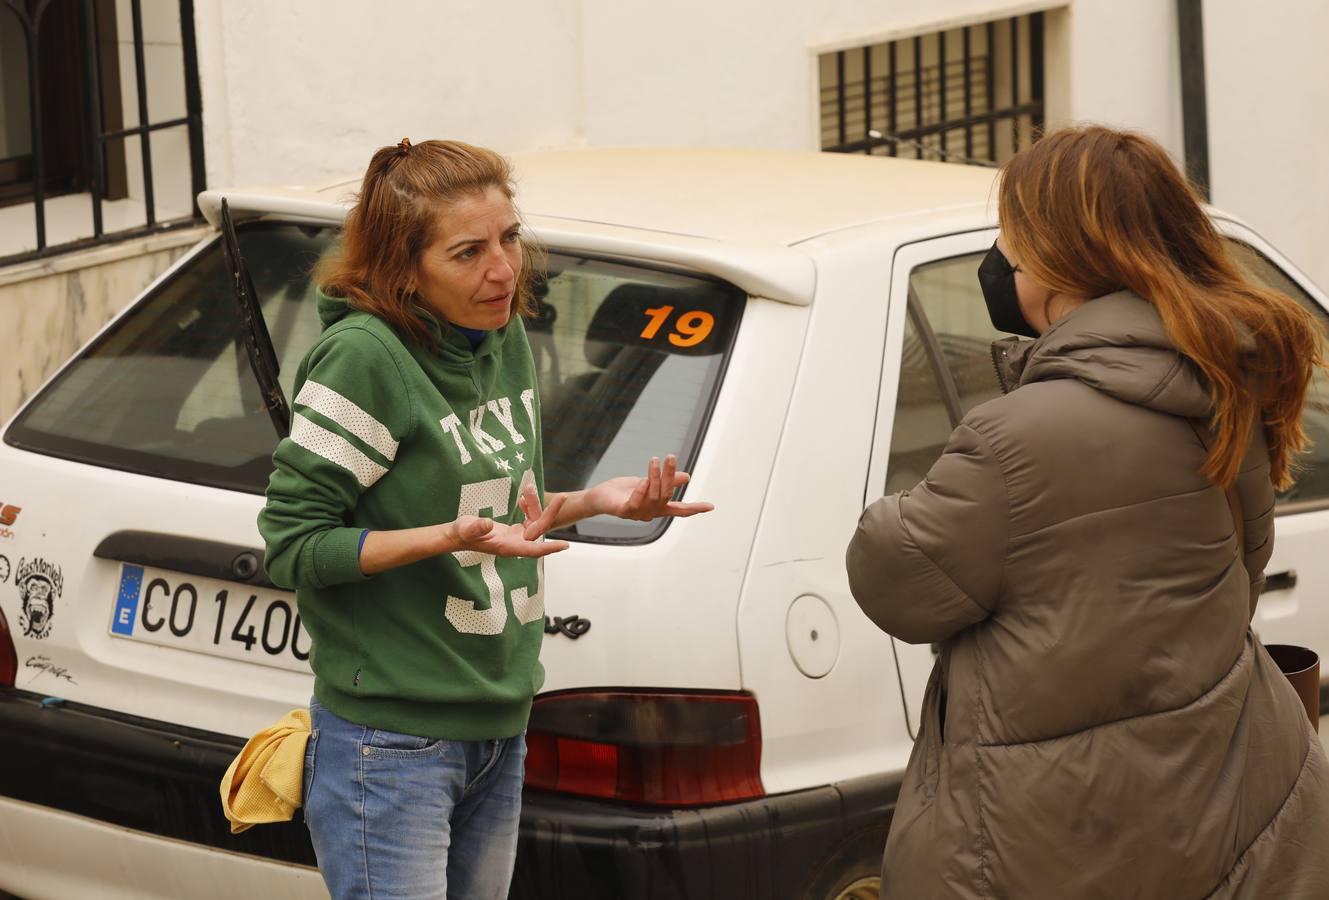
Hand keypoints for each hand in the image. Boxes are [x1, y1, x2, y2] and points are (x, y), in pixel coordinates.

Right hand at [449, 484, 569, 557]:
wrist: (457, 534)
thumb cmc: (461, 533)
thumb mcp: (467, 529)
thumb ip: (477, 527)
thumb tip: (488, 523)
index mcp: (508, 547)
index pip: (533, 550)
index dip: (550, 548)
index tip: (566, 545)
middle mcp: (516, 544)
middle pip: (540, 530)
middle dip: (551, 513)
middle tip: (562, 496)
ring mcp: (516, 538)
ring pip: (535, 522)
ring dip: (535, 505)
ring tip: (528, 488)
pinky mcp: (514, 532)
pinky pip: (529, 520)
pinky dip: (529, 508)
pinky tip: (523, 498)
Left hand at [585, 454, 714, 521]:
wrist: (599, 497)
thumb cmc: (624, 490)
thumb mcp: (648, 481)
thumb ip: (666, 481)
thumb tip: (687, 477)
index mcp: (658, 507)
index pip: (680, 509)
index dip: (695, 508)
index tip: (711, 507)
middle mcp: (650, 513)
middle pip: (666, 495)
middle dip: (670, 476)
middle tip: (671, 456)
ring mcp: (637, 514)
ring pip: (653, 496)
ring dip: (654, 477)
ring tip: (654, 460)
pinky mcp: (623, 511)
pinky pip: (635, 503)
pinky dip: (641, 491)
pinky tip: (643, 480)